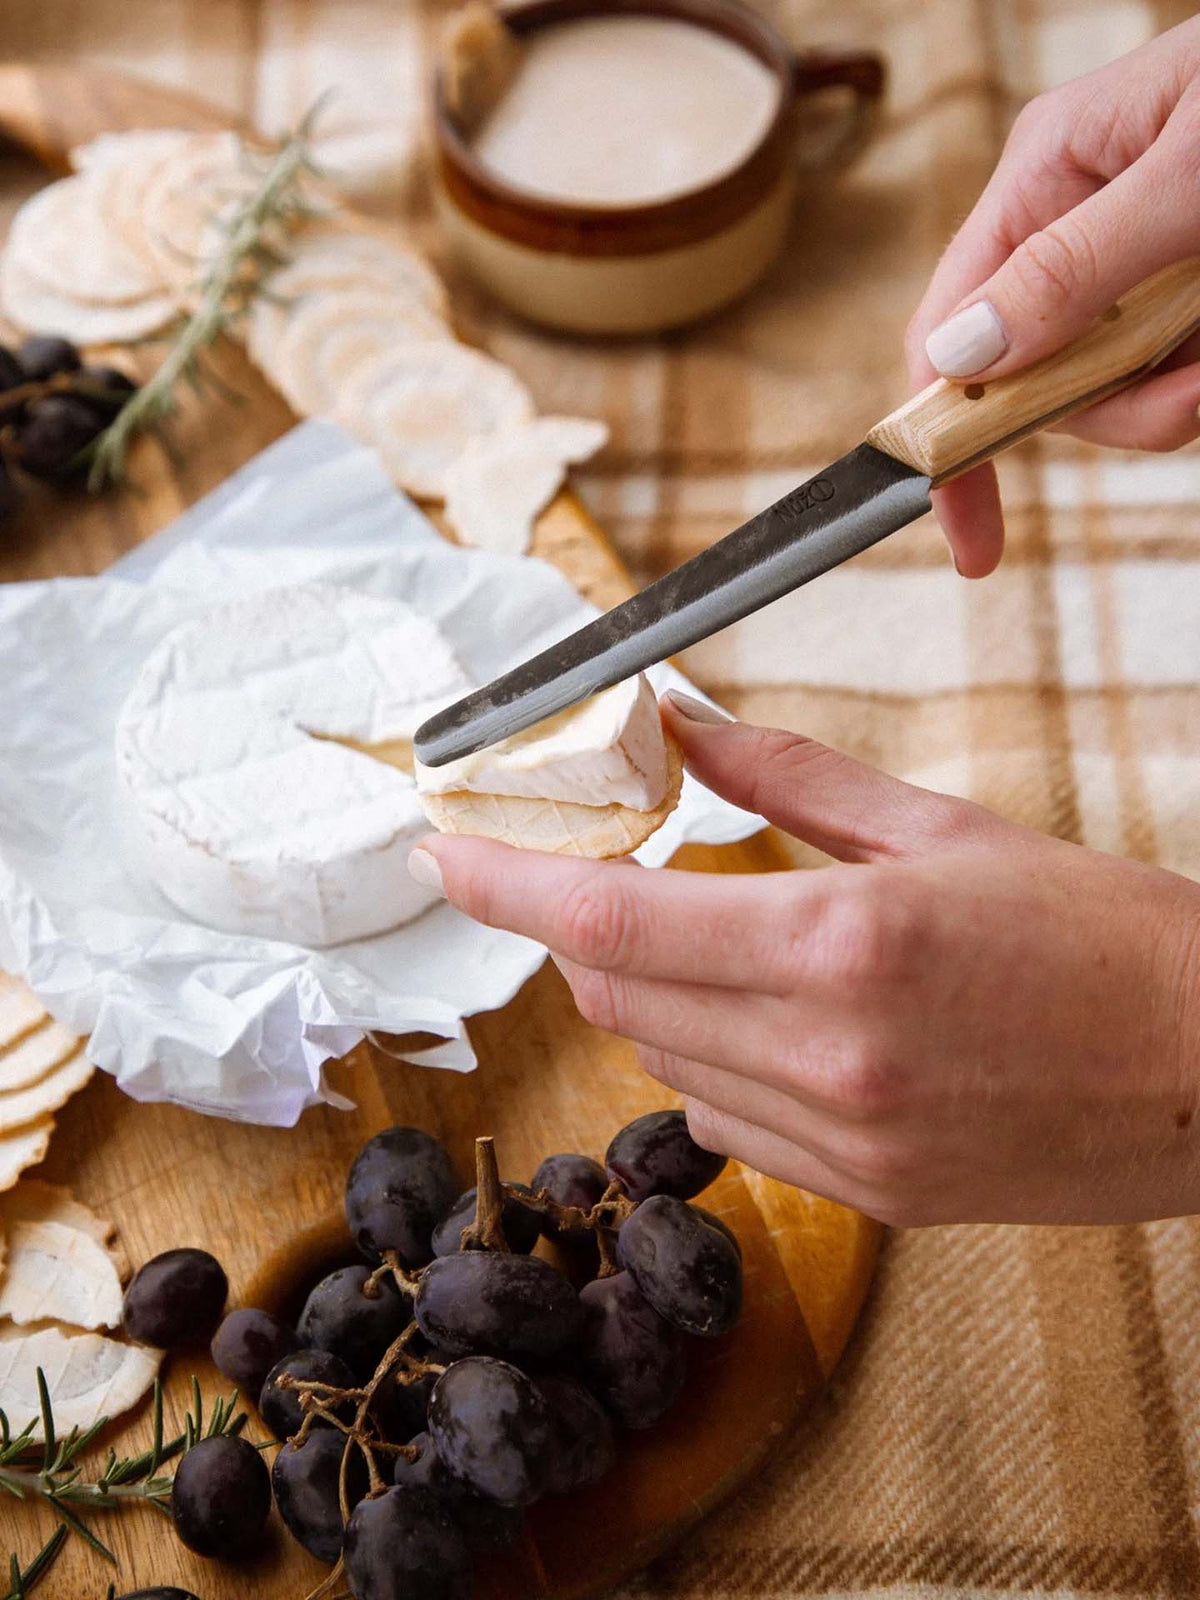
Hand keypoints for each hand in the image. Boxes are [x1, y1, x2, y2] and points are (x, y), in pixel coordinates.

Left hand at [409, 695, 1199, 1225]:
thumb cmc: (1101, 933)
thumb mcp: (942, 827)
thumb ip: (790, 782)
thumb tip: (682, 730)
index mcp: (839, 945)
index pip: (609, 919)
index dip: (502, 883)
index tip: (439, 848)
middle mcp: (826, 1057)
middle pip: (616, 993)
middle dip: (586, 928)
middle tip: (608, 871)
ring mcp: (846, 1143)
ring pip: (662, 1062)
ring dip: (656, 994)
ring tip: (730, 943)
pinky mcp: (870, 1197)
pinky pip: (726, 1126)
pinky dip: (712, 1064)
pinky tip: (777, 1025)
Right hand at [906, 17, 1199, 577]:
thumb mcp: (1185, 178)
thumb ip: (1074, 266)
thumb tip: (962, 353)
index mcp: (1045, 175)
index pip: (949, 327)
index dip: (942, 435)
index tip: (969, 535)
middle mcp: (1071, 222)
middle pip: (1038, 377)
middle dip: (1115, 409)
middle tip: (1192, 399)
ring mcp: (1129, 260)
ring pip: (1111, 386)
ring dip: (1175, 394)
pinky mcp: (1182, 287)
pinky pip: (1170, 370)